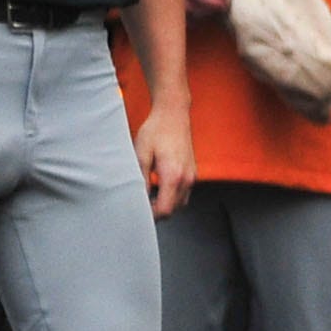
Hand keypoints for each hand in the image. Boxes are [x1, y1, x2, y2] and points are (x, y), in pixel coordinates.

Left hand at [135, 102, 195, 218]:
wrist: (173, 114)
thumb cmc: (156, 130)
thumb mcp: (141, 154)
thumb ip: (140, 179)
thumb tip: (137, 198)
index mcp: (173, 175)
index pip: (165, 210)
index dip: (151, 216)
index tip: (139, 212)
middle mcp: (186, 178)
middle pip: (174, 210)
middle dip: (157, 212)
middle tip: (141, 207)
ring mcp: (192, 175)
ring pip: (181, 204)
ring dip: (166, 206)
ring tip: (149, 199)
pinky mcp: (193, 172)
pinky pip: (184, 194)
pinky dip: (173, 198)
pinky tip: (160, 189)